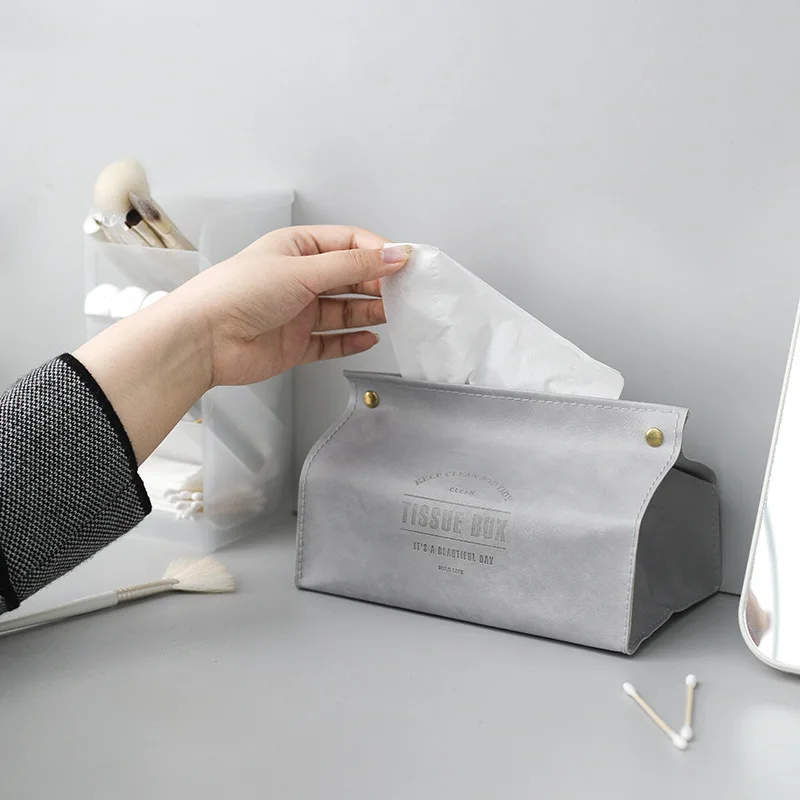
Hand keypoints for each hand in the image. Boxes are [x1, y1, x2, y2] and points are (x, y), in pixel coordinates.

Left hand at [74, 225, 408, 463]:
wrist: (203, 339)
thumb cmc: (239, 293)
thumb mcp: (302, 270)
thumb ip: (352, 267)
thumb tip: (394, 255)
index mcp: (296, 249)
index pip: (347, 244)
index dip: (377, 252)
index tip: (404, 262)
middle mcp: (299, 279)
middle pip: (349, 278)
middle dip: (376, 283)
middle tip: (405, 291)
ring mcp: (298, 313)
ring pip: (344, 310)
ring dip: (369, 311)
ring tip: (395, 314)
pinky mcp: (296, 344)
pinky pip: (332, 341)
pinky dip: (352, 340)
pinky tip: (371, 337)